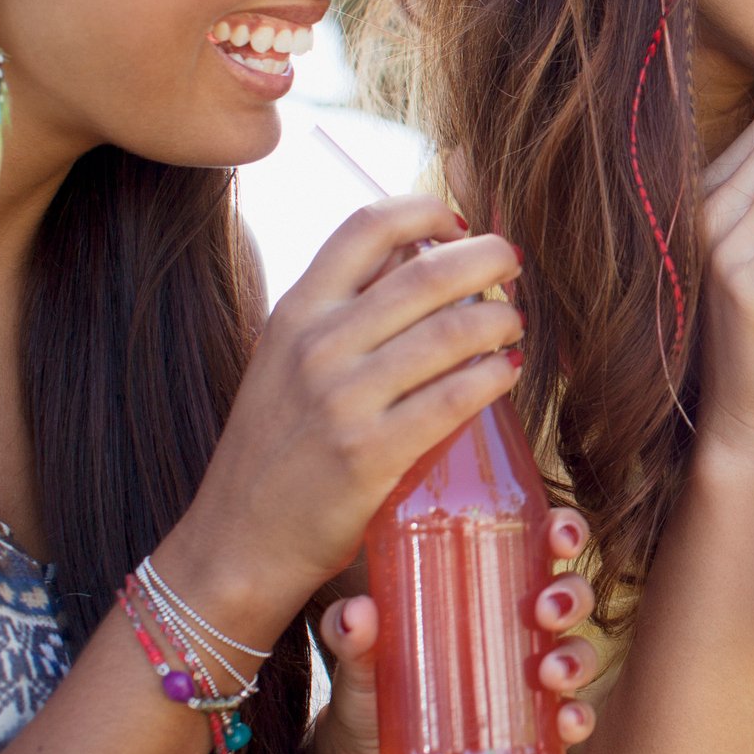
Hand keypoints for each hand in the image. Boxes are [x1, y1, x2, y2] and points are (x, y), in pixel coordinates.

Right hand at [187, 197, 524, 596]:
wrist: (238, 542)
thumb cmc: (276, 449)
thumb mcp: (285, 361)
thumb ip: (341, 311)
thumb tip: (418, 256)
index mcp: (296, 312)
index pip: (366, 227)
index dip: (425, 210)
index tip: (460, 223)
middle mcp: (318, 345)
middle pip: (428, 272)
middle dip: (489, 259)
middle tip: (514, 265)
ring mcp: (344, 399)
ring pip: (453, 331)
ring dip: (502, 319)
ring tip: (516, 325)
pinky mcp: (372, 453)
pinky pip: (455, 397)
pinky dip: (495, 375)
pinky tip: (507, 372)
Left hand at [310, 508, 600, 753]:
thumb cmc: (372, 682)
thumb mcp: (359, 655)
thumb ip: (350, 633)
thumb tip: (356, 612)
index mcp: (487, 586)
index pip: (539, 544)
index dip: (564, 531)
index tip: (557, 537)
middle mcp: (518, 627)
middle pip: (568, 595)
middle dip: (570, 597)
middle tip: (544, 611)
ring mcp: (529, 678)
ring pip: (577, 653)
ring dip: (577, 658)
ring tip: (552, 673)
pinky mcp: (532, 729)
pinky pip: (570, 718)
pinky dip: (579, 719)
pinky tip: (570, 723)